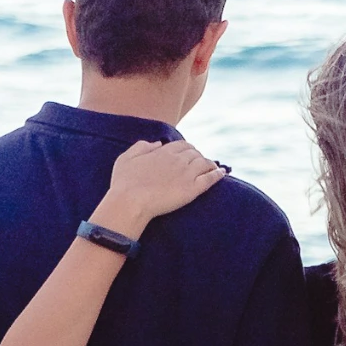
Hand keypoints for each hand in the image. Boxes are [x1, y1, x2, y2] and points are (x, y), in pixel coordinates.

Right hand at [97, 137, 227, 231]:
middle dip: (198, 156)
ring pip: (204, 163)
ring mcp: (186, 174)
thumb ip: (141, 146)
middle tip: (200, 162)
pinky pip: (210, 178)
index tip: (188, 154)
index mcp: (163, 152)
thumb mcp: (126, 158)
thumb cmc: (123, 183)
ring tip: (212, 167)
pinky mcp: (192, 189)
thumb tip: (158, 143)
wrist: (130, 203)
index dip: (187, 149)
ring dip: (209, 164)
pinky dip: (217, 174)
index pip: (182, 145)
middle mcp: (178, 160)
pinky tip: (222, 173)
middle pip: (195, 153)